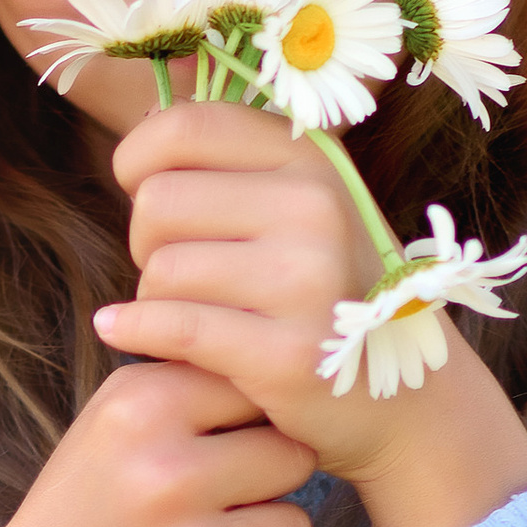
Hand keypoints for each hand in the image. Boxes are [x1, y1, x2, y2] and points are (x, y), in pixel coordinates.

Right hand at [0, 358, 314, 526]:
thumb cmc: (85, 512)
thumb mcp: (113, 422)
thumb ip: (189, 382)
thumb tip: (278, 361)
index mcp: (142, 410)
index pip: (258, 391)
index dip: (246, 424)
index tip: (211, 451)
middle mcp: (166, 476)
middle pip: (293, 458)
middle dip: (263, 484)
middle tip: (208, 510)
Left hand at [95, 102, 526, 526]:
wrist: (405, 401)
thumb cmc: (324, 298)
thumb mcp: (301, 211)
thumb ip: (235, 167)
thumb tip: (139, 132)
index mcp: (312, 161)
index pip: (183, 125)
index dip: (137, 159)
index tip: (143, 192)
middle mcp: (315, 209)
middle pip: (157, 202)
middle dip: (148, 243)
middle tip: (184, 274)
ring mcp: (306, 282)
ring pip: (160, 271)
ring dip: (156, 299)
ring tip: (198, 314)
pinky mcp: (286, 353)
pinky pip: (171, 324)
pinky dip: (134, 329)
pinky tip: (121, 330)